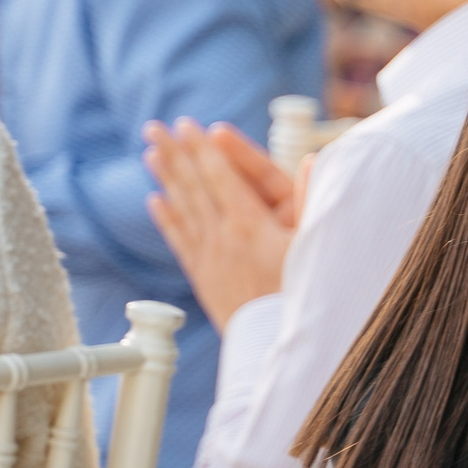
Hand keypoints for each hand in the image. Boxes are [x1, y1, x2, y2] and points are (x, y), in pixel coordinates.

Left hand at [143, 119, 300, 330]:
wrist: (277, 343)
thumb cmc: (304, 294)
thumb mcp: (316, 245)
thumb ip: (312, 200)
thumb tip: (313, 160)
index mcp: (250, 224)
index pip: (220, 175)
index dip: (204, 148)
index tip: (188, 125)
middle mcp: (223, 236)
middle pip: (194, 186)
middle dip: (175, 153)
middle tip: (155, 127)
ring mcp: (210, 256)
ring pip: (183, 208)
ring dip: (166, 178)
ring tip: (150, 153)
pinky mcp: (204, 276)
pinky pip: (180, 240)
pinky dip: (167, 218)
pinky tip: (155, 201)